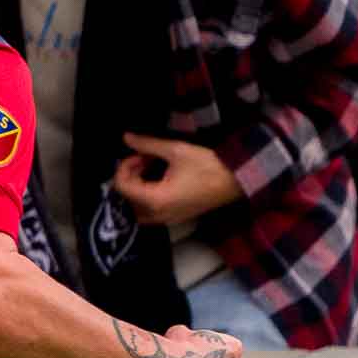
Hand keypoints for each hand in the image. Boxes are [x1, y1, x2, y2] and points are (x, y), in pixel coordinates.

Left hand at [111, 132, 243, 225]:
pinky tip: (160, 178)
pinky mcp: (176, 218)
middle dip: (130, 176)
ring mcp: (168, 219)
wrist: (236, 180)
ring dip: (137, 187)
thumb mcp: (175, 150)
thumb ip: (147, 144)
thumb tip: (126, 138)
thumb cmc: (207, 165)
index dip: (124, 166)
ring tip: (150, 168)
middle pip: (127, 198)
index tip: (139, 154)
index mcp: (156, 199)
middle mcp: (159, 215)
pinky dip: (147, 196)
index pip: (122, 186)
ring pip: (137, 208)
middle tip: (145, 158)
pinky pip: (151, 212)